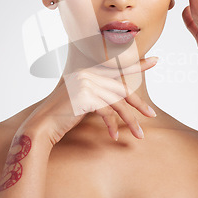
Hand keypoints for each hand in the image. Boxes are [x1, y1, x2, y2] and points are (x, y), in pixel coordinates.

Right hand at [20, 57, 158, 144]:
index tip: (155, 61)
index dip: (137, 65)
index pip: (117, 68)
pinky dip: (112, 126)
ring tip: (140, 135)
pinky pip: (106, 112)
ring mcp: (86, 83)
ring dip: (130, 121)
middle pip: (121, 89)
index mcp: (88, 71)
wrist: (42, 125)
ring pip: (117, 103)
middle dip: (138, 104)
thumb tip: (121, 98)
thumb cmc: (62, 115)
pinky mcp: (85, 96)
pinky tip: (114, 136)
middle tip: (152, 114)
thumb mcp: (82, 100)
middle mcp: (87, 73)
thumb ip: (99, 94)